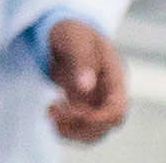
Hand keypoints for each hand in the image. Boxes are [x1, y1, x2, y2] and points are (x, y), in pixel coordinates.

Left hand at [42, 19, 126, 143]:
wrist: (63, 32)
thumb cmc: (73, 31)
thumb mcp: (76, 39)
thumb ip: (82, 61)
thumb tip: (86, 88)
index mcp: (114, 78)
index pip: (117, 112)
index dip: (96, 119)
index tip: (69, 107)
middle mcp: (108, 95)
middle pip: (105, 128)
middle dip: (78, 125)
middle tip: (51, 107)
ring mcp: (95, 102)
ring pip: (92, 133)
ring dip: (69, 130)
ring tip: (49, 111)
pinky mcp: (81, 106)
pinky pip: (78, 128)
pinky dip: (63, 127)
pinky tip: (50, 110)